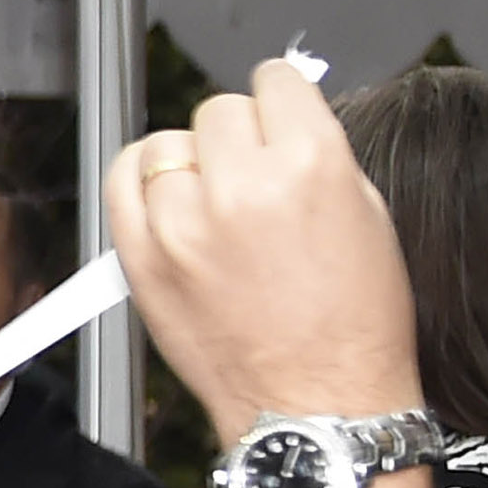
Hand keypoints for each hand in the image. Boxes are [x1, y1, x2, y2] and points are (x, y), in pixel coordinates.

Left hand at [110, 61, 436, 487]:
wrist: (315, 405)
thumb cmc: (353, 325)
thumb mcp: (368, 215)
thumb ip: (319, 156)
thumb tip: (282, 122)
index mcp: (312, 164)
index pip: (276, 82)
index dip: (279, 100)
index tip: (277, 115)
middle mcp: (242, 187)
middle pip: (218, 112)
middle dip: (238, 137)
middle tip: (251, 176)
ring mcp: (183, 225)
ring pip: (165, 145)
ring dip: (188, 163)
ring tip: (213, 201)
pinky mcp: (141, 260)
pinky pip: (120, 184)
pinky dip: (140, 184)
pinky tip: (166, 203)